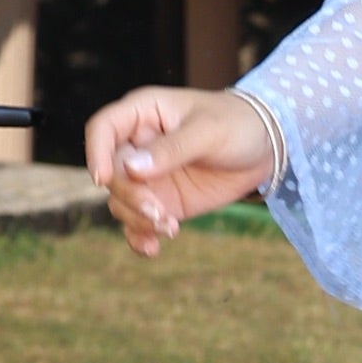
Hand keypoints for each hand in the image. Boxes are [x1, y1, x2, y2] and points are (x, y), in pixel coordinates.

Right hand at [83, 83, 273, 260]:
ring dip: (138, 219)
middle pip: (111, 173)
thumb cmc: (237, 124)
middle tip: (158, 213)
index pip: (102, 128)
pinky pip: (137, 223)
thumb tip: (132, 168)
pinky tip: (153, 249)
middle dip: (130, 196)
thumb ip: (171, 149)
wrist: (265, 148)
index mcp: (143, 113)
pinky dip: (140, 237)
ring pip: (121, 201)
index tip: (104, 179)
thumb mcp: (208, 132)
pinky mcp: (161, 201)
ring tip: (169, 227)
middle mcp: (137, 145)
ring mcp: (147, 176)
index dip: (96, 153)